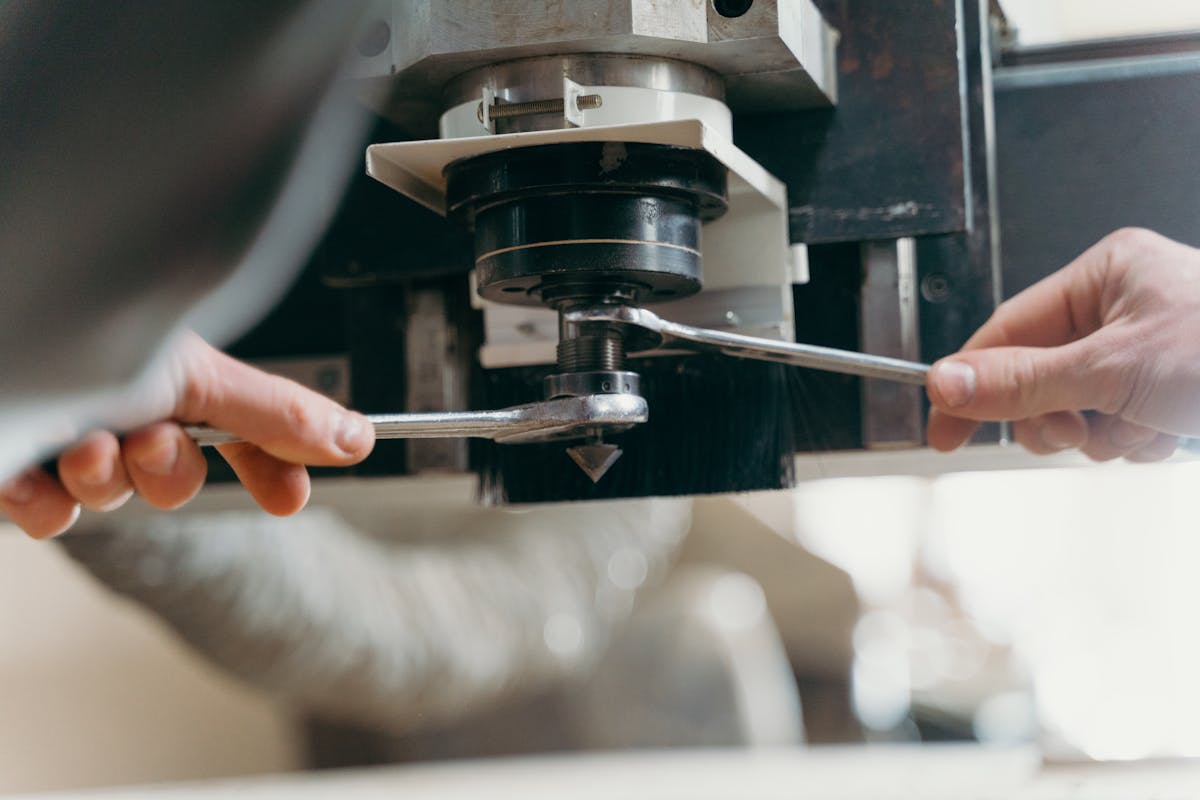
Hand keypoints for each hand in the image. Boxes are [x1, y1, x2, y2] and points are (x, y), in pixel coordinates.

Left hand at [0, 332, 374, 537]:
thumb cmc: (65, 321)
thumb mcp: (189, 373)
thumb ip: (273, 412)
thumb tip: (353, 436)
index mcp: (168, 366)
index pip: (240, 425)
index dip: (269, 465)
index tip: (290, 496)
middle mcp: (122, 396)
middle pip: (178, 472)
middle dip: (170, 472)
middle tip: (151, 445)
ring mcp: (67, 431)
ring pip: (115, 495)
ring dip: (106, 481)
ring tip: (83, 450)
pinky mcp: (14, 462)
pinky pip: (49, 515)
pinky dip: (46, 503)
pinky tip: (35, 474)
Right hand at [926, 228, 1199, 460]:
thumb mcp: (1115, 368)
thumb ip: (1024, 381)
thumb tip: (948, 383)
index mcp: (1105, 275)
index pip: (1009, 329)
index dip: (970, 381)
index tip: (944, 425)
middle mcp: (1122, 307)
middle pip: (1039, 376)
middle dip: (1058, 416)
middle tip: (1076, 431)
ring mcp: (1145, 350)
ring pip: (1079, 408)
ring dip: (1105, 433)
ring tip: (1141, 428)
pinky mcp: (1167, 387)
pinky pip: (1118, 423)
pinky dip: (1137, 439)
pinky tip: (1165, 433)